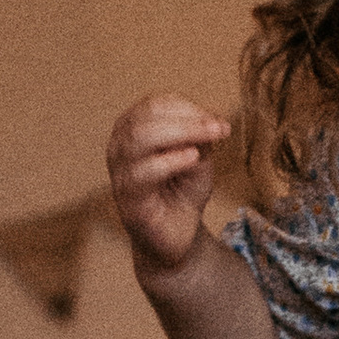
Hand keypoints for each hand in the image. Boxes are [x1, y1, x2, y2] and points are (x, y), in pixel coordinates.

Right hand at [107, 92, 230, 281]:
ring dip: (180, 133)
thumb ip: (200, 135)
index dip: (189, 107)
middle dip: (188, 118)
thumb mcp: (199, 155)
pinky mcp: (126, 197)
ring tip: (208, 140)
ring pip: (140, 137)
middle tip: (218, 128)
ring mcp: (119, 171)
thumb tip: (210, 118)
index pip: (155, 104)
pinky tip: (192, 159)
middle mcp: (120, 145)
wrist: (177, 235)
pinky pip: (143, 172)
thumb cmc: (184, 191)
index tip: (219, 121)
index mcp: (134, 128)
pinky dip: (170, 161)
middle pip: (147, 116)